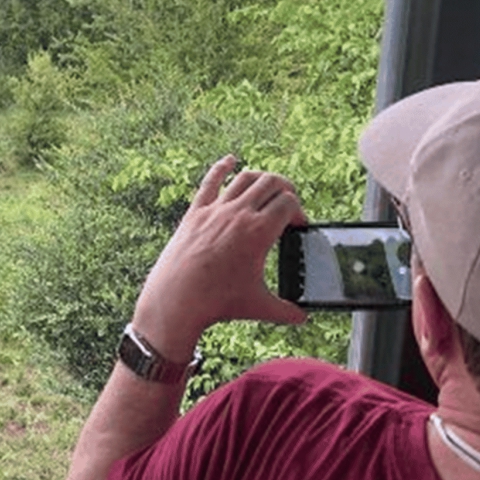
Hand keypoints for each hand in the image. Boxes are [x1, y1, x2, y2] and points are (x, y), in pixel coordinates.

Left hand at [133, 155, 306, 358]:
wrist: (177, 300)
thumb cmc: (218, 303)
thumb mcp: (258, 306)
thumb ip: (285, 311)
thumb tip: (302, 319)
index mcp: (260, 231)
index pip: (289, 203)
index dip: (299, 211)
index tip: (297, 226)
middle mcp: (239, 213)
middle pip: (272, 182)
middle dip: (286, 189)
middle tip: (288, 204)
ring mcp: (215, 210)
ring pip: (245, 177)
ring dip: (262, 179)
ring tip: (268, 188)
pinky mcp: (195, 213)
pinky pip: (211, 181)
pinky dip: (223, 167)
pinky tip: (230, 161)